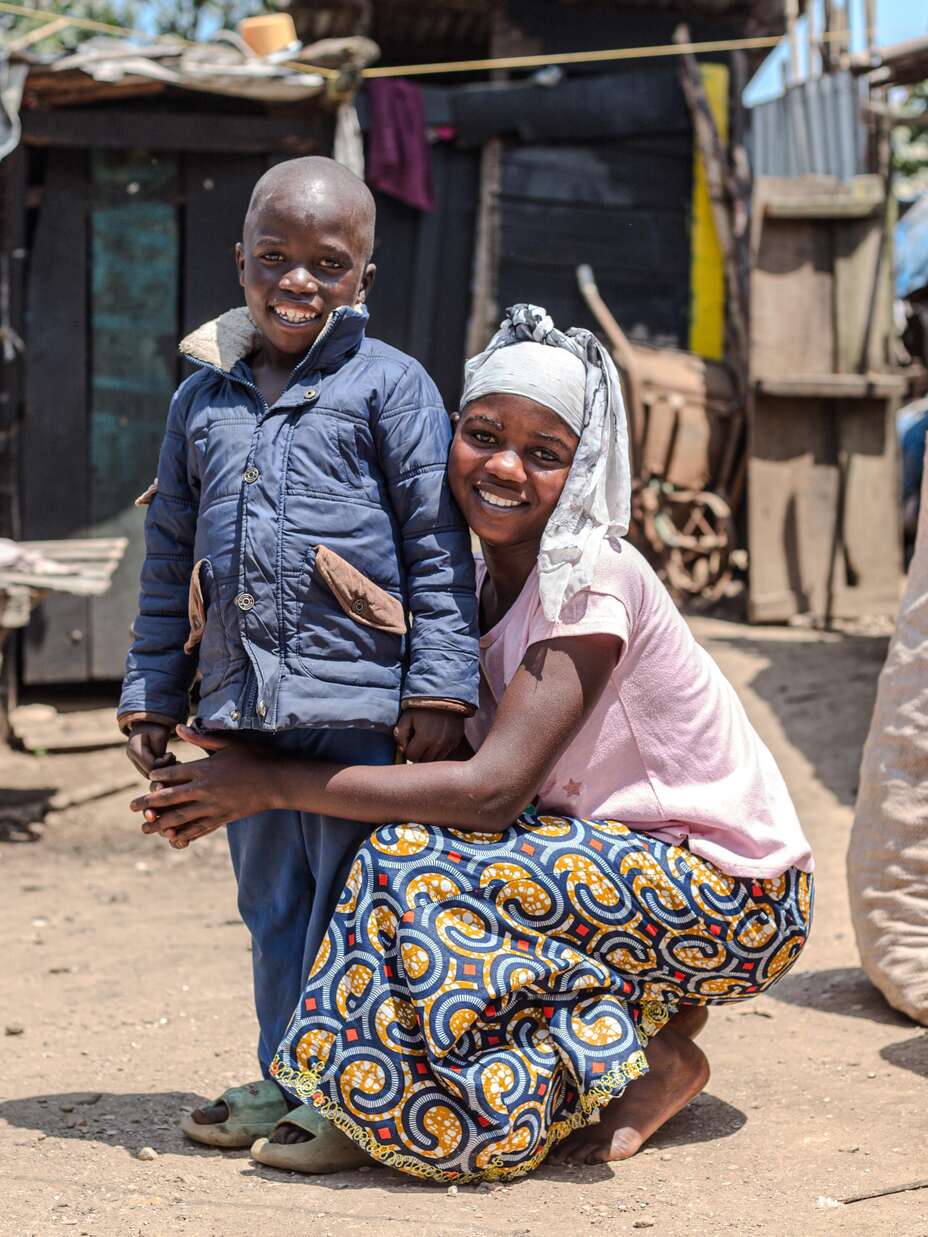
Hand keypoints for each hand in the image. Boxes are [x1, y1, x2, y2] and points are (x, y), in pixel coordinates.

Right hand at [126, 721, 173, 776]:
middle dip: (164, 770)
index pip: (151, 766)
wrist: (149, 720)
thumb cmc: (156, 725)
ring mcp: (133, 759)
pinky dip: (160, 768)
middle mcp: (131, 756)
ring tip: (174, 761)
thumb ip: (160, 750)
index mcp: (135, 749)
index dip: (164, 764)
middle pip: (148, 773)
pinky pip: (149, 770)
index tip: (172, 754)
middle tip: (176, 761)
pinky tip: (170, 762)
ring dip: (162, 770)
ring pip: (149, 773)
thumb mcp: (160, 734)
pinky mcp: (138, 760)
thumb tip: (163, 766)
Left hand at [131, 726, 277, 848]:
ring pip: (180, 818)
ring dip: (160, 824)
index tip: (149, 780)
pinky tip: (174, 838)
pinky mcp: (222, 819)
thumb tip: (180, 727)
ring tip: (146, 829)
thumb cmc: (254, 758)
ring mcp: (212, 807)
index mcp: (204, 769)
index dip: (158, 778)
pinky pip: (199, 829)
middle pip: (170, 798)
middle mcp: (204, 790)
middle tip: (132, 807)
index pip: (173, 774)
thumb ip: (201, 738)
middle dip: (149, 804)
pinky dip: (185, 834)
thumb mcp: (228, 743)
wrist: (276, 782)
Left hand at [394, 707, 465, 762]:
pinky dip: (439, 750)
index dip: (407, 749)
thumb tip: (402, 749)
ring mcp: (449, 743)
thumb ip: (400, 734)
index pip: (411, 756)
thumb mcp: (406, 717)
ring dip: (428, 753)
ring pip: (435, 759)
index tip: (409, 739)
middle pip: (423, 760)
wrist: (445, 694)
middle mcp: (439, 744)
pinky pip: (446, 753)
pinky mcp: (456, 740)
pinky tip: (436, 738)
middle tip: (416, 740)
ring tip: (426, 739)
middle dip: (417, 753)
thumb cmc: (423, 705)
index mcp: (425, 738)